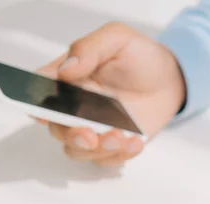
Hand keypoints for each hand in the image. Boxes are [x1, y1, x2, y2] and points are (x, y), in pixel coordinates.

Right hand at [36, 22, 185, 165]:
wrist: (171, 80)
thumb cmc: (141, 56)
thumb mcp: (118, 39)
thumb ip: (89, 49)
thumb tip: (65, 71)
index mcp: (67, 79)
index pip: (40, 93)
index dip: (38, 105)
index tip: (46, 113)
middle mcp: (74, 107)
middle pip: (57, 128)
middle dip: (71, 135)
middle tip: (90, 135)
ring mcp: (93, 128)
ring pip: (77, 150)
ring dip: (96, 149)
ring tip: (121, 137)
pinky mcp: (112, 144)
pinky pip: (105, 159)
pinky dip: (118, 156)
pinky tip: (135, 143)